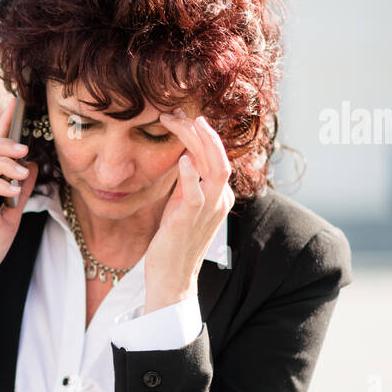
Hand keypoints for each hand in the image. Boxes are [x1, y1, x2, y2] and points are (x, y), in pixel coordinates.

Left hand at [142, 107, 234, 313]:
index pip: (215, 156)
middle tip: (177, 113)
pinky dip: (190, 174)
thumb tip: (183, 156)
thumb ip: (187, 183)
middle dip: (200, 131)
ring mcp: (209, 210)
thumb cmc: (174, 241)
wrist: (171, 278)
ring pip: (215, 167)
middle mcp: (220, 200)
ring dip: (198, 143)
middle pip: (218, 155)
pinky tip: (181, 159)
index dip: (199, 134)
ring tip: (183, 123)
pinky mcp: (190, 220)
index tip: (178, 117)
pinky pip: (196, 193)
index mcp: (220, 195)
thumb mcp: (182, 205)